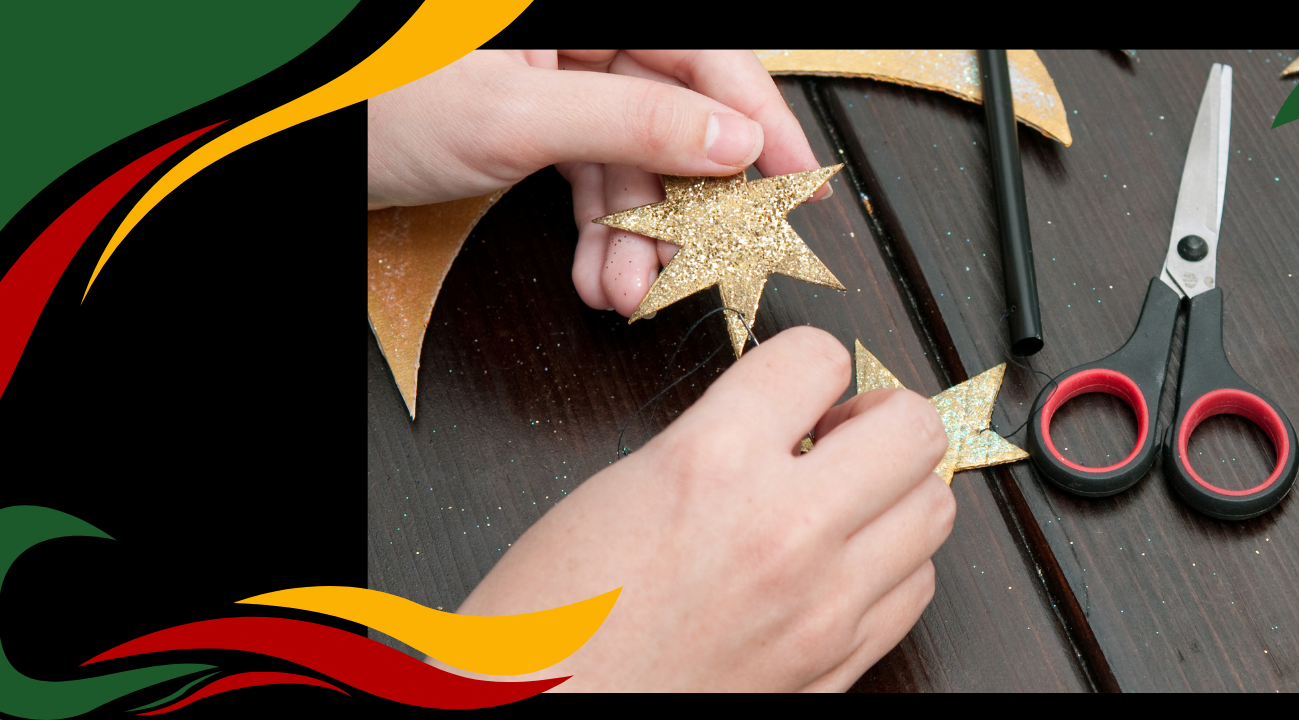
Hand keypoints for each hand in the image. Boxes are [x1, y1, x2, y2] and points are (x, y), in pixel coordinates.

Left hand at [366, 50, 827, 317]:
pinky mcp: (529, 123)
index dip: (759, 119)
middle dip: (687, 201)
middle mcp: (579, 37)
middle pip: (675, 114)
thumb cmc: (371, 101)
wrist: (284, 134)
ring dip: (639, 236)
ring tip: (632, 290)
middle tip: (713, 258)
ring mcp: (554, 80)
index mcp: (586, 11)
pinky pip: (589, 178)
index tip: (796, 179)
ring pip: (633, 160)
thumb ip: (634, 124)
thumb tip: (732, 141)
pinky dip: (598, 234)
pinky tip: (601, 277)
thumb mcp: (516, 118)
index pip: (705, 57)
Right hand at [442, 327, 953, 690]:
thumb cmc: (550, 627)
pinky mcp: (836, 665)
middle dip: (883, 417)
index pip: (818, 355)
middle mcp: (784, 530)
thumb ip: (714, 442)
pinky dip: (893, 564)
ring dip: (897, 491)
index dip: (807, 363)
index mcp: (711, 464)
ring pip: (935, 509)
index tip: (797, 384)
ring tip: (847, 500)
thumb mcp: (620, 490)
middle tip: (842, 434)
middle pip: (914, 429)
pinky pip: (915, 589)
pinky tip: (845, 563)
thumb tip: (783, 424)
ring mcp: (822, 605)